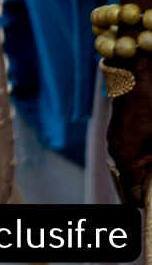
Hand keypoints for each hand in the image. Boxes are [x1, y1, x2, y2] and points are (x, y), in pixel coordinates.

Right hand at [108, 68, 151, 204]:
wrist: (142, 67)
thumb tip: (149, 186)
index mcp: (126, 156)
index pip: (134, 195)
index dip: (149, 196)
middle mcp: (115, 149)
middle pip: (132, 180)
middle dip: (149, 180)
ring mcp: (115, 136)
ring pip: (132, 165)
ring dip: (146, 166)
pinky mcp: (119, 126)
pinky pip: (130, 150)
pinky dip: (143, 153)